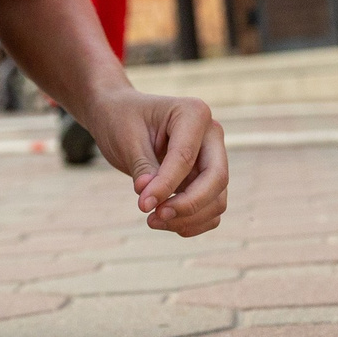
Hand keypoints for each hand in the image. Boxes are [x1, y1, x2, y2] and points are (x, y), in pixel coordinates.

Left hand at [75, 87, 227, 236]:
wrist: (120, 116)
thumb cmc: (122, 120)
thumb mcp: (126, 140)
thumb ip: (142, 169)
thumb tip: (151, 201)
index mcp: (194, 113)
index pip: (185, 157)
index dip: (166, 186)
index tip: (142, 205)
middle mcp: (210, 135)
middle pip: (216, 179)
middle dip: (188, 205)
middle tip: (153, 218)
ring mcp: (213, 158)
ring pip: (217, 199)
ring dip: (189, 219)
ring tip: (152, 221)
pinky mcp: (206, 179)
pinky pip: (211, 209)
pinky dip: (192, 223)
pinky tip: (164, 222)